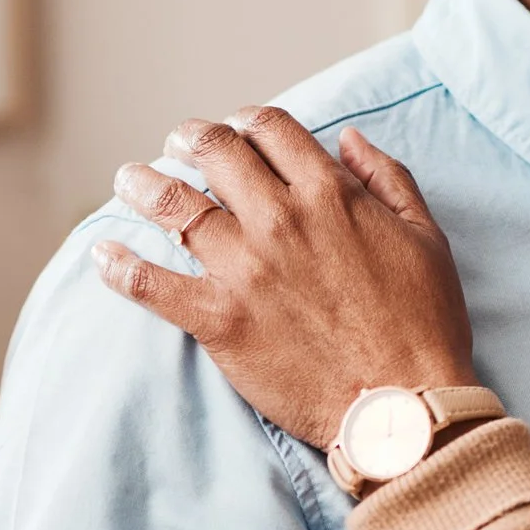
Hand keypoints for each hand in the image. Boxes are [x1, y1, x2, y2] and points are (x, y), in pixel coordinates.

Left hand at [95, 107, 476, 447]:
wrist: (402, 407)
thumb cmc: (423, 325)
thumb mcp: (426, 237)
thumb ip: (388, 179)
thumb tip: (349, 139)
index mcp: (330, 195)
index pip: (270, 129)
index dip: (245, 121)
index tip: (234, 130)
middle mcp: (281, 220)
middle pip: (215, 153)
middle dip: (190, 140)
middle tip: (177, 145)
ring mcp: (245, 269)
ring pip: (175, 205)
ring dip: (144, 185)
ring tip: (130, 179)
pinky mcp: (219, 320)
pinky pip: (152, 286)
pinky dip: (120, 266)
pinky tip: (103, 253)